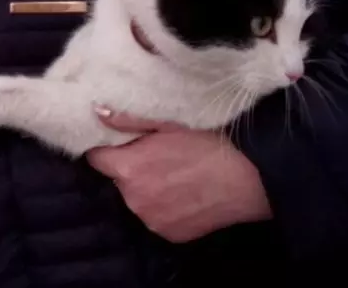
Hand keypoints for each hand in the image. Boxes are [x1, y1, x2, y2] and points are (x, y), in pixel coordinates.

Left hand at [86, 109, 271, 242]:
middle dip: (131, 167)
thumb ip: (129, 120)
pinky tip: (186, 192)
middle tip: (157, 153)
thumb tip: (97, 112)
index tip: (121, 141)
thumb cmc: (210, 142)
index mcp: (128, 169)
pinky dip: (166, 206)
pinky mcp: (172, 235)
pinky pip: (158, 216)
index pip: (96, 158)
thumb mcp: (168, 121)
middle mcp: (134, 200)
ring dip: (148, 188)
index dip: (107, 148)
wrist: (251, 177)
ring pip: (138, 199)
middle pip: (119, 179)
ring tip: (176, 173)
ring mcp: (153, 221)